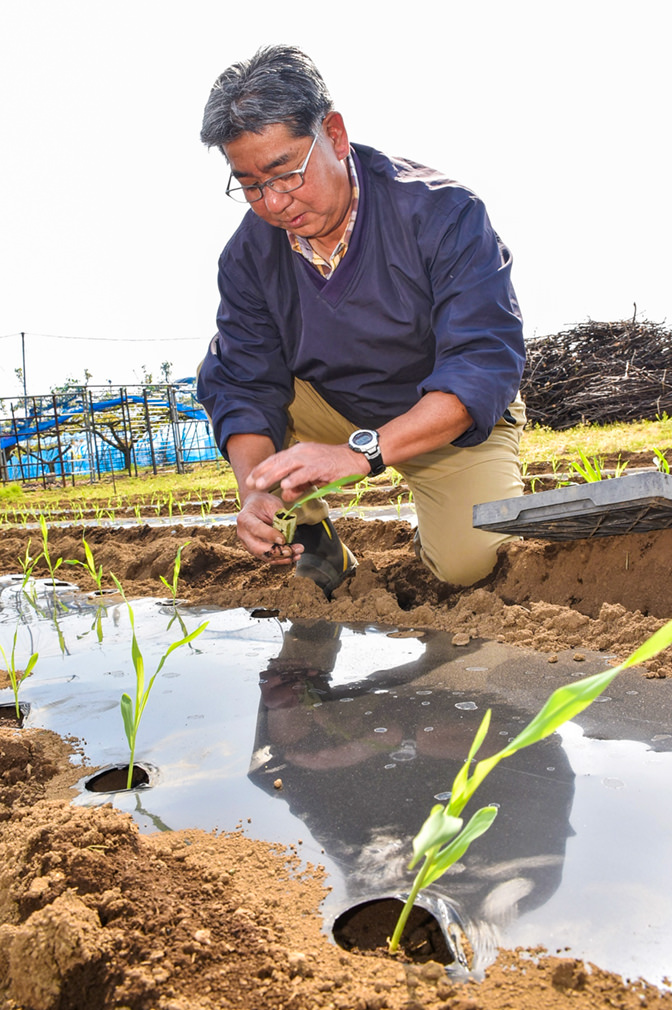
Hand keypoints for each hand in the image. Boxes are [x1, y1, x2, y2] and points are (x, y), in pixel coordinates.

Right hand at [236, 491, 303, 565]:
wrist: (255, 507)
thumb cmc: (263, 504)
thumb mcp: (272, 504)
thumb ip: (280, 517)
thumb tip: (290, 531)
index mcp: (245, 518)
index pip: (256, 529)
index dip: (270, 535)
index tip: (283, 539)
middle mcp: (243, 533)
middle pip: (258, 548)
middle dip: (277, 551)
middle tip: (292, 550)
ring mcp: (247, 544)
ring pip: (263, 556)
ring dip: (281, 558)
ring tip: (296, 554)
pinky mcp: (254, 550)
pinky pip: (267, 558)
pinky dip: (280, 559)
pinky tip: (292, 557)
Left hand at [246, 442, 361, 501]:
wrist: (356, 458)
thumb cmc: (335, 467)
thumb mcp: (313, 476)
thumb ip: (299, 484)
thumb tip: (285, 495)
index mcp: (299, 452)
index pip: (276, 459)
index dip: (262, 468)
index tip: (251, 477)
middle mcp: (302, 452)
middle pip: (278, 462)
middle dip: (262, 473)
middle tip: (250, 483)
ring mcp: (311, 459)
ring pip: (287, 467)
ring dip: (272, 476)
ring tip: (261, 485)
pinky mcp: (321, 466)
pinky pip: (305, 473)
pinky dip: (294, 479)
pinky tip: (285, 485)